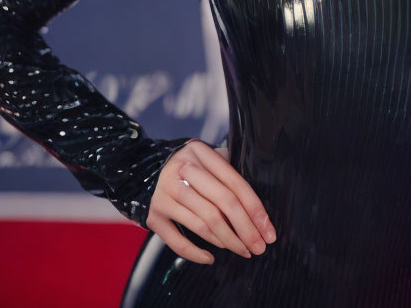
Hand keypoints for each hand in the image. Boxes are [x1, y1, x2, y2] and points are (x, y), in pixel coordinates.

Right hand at [146, 139, 276, 264]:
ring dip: (226, 241)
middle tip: (258, 247)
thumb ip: (228, 168)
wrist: (142, 169)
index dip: (255, 210)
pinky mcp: (153, 215)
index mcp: (200, 152)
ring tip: (242, 250)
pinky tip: (210, 257)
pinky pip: (177, 240)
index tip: (268, 230)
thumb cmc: (188, 164)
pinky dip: (195, 253)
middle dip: (245, 230)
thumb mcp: (206, 155)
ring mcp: (165, 194)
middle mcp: (181, 171)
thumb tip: (257, 204)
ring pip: (203, 224)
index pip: (235, 183)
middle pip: (221, 205)